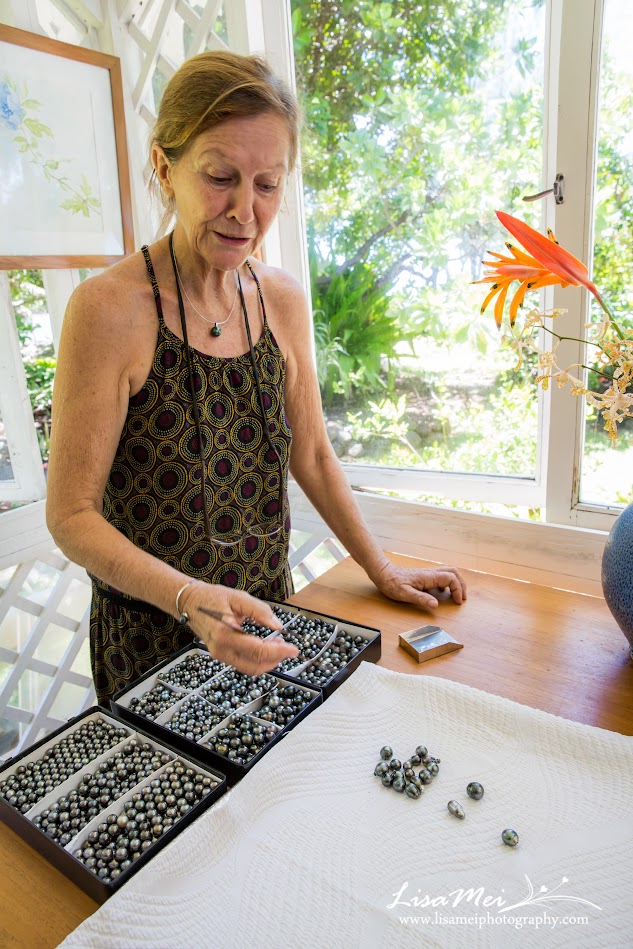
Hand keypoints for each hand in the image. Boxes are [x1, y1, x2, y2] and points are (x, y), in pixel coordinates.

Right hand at [181, 582, 298, 674]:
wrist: (189, 602)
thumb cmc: (211, 597)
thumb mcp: (238, 597)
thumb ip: (259, 611)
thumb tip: (277, 625)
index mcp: (225, 635)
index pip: (258, 651)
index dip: (279, 652)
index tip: (293, 649)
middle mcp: (221, 650)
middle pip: (255, 666)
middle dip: (275, 660)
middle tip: (288, 648)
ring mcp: (219, 654)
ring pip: (250, 668)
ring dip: (267, 660)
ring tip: (278, 645)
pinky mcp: (221, 654)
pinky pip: (243, 663)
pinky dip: (258, 658)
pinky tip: (266, 646)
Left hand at [373, 563, 467, 609]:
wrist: (384, 574)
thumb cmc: (392, 584)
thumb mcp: (405, 594)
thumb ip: (421, 599)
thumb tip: (436, 605)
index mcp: (428, 577)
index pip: (451, 578)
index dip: (458, 589)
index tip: (457, 602)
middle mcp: (430, 573)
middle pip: (453, 572)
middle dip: (461, 584)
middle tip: (463, 598)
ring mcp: (428, 573)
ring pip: (448, 572)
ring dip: (456, 582)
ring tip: (458, 595)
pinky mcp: (424, 576)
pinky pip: (441, 575)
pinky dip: (448, 582)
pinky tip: (444, 592)